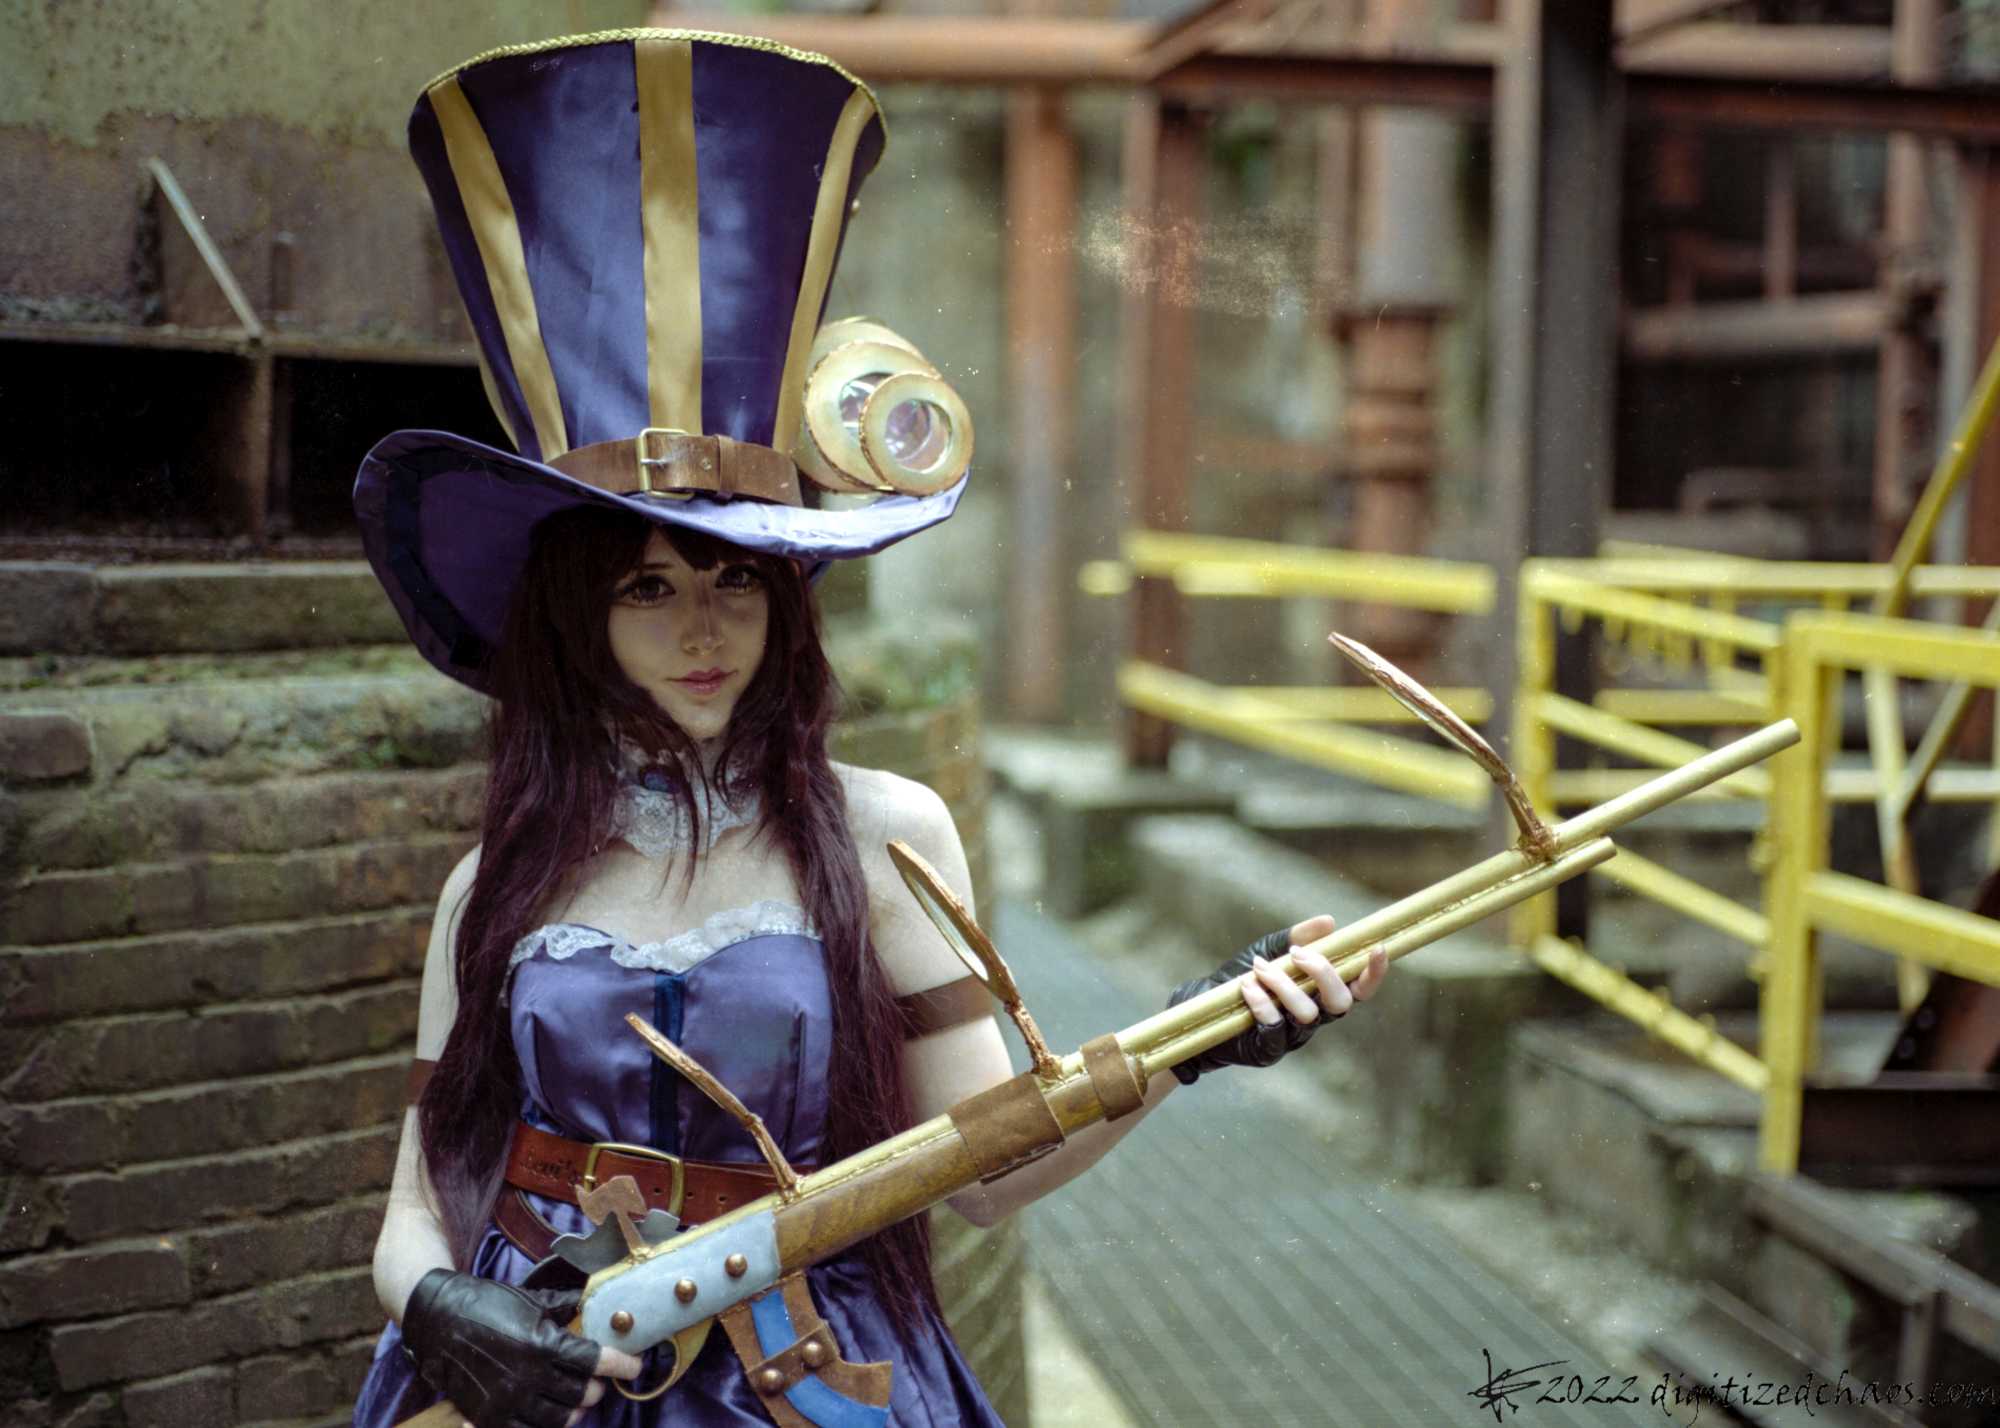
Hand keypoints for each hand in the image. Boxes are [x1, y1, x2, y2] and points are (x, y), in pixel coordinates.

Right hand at [401, 1268, 641, 1427]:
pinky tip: (549, 1413)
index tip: (634, 1366)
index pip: (594, 1361)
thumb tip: (594, 1305)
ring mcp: (506, 1401)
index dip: (621, 1365)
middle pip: (581, 1395)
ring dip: (575, 1411)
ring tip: (579, 1401)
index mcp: (541, 1344)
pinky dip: (544, 1425)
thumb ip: (564, 1308)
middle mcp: (527, 1376)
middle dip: (597, 1389)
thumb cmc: (487, 1303)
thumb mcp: (530, 1300)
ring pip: (558, 1419)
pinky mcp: (487, 1417)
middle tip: (600, 1382)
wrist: (437, 1319)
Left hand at [1165, 915, 1386, 1084]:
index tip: (1378, 948)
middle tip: (1297, 954)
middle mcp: (1314, 1018)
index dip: (1374, 973)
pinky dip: (1262, 1001)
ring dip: (1284, 984)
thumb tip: (1330, 922)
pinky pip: (1274, 1027)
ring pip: (1307, 1014)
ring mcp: (1293, 1037)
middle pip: (1341, 1003)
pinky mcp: (1268, 1050)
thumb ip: (1297, 937)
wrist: (1202, 1006)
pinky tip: (1247, 984)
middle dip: (1324, 974)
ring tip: (1259, 967)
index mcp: (1321, 994)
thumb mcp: (1269, 949)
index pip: (1359, 988)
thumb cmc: (1244, 976)